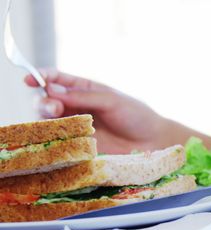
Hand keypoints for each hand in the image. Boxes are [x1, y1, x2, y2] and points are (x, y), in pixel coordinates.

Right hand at [25, 69, 166, 153]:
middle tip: (54, 107)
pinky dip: (53, 135)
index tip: (31, 79)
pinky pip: (59, 138)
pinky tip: (59, 134)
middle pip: (47, 99)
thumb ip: (83, 97)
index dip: (41, 77)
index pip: (57, 79)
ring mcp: (77, 124)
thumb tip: (53, 91)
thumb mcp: (111, 100)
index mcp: (85, 88)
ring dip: (47, 117)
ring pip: (49, 119)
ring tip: (58, 118)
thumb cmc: (136, 116)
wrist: (152, 141)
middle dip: (44, 101)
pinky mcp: (79, 143)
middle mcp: (77, 105)